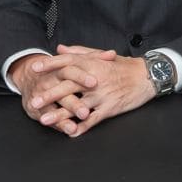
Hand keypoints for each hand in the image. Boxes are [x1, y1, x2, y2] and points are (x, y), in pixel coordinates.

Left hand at [13, 45, 154, 136]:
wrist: (147, 76)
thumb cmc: (124, 66)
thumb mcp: (102, 55)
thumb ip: (79, 52)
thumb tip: (60, 49)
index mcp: (92, 64)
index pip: (68, 63)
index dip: (50, 65)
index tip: (34, 69)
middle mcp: (95, 79)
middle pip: (69, 87)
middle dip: (50, 95)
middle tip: (34, 102)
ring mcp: (102, 95)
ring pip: (78, 106)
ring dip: (60, 115)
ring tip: (45, 120)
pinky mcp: (110, 108)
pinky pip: (93, 120)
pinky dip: (82, 127)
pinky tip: (70, 133)